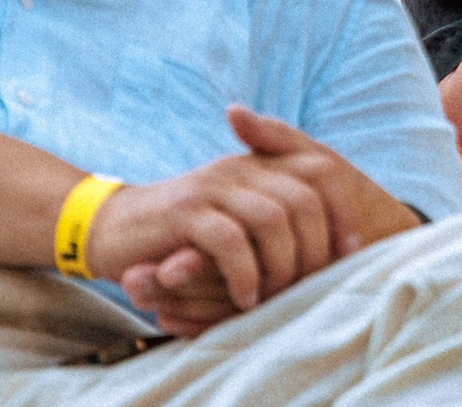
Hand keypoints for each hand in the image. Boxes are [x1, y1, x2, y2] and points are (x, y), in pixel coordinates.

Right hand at [87, 106, 397, 334]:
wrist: (115, 228)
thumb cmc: (187, 235)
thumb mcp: (238, 218)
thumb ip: (281, 218)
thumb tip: (340, 245)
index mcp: (260, 164)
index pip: (322, 170)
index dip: (343, 211)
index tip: (347, 253)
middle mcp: (240, 168)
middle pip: (305, 198)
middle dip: (315, 248)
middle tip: (309, 285)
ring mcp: (212, 187)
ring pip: (273, 218)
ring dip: (282, 265)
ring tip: (275, 295)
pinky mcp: (183, 213)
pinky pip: (230, 240)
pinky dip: (245, 273)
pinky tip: (246, 298)